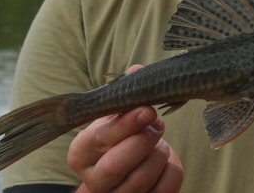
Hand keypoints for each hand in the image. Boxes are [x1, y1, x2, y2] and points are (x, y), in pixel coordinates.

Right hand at [67, 65, 183, 192]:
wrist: (131, 166)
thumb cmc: (122, 136)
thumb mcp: (117, 114)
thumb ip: (125, 92)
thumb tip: (136, 72)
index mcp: (81, 153)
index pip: (100, 139)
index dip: (126, 124)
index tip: (148, 110)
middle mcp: (93, 180)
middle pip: (115, 166)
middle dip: (143, 142)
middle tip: (157, 127)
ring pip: (140, 180)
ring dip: (159, 154)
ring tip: (160, 142)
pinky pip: (163, 190)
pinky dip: (173, 170)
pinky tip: (167, 160)